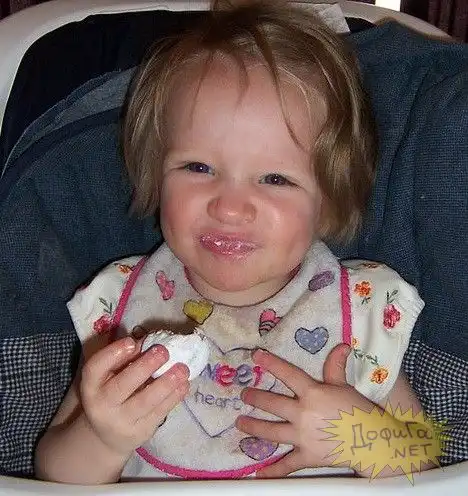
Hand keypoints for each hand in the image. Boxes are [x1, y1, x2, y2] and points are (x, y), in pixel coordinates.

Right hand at [80, 336, 188, 458]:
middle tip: (164, 351)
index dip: (112, 353)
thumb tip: (150, 340)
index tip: (132, 342)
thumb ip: (125, 359)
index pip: (95, 368)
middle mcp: (101, 405)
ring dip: (166, 383)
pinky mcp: (140, 432)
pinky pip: (159, 413)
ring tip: (183, 369)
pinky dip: (174, 397)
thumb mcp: (110, 376)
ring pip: (145, 402)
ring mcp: (121, 422)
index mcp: (91, 385)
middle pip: (122, 385)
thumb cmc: (112, 393)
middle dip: (145, 367)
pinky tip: (184, 384)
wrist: (107, 436)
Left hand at [236, 344, 374, 476]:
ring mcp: (302, 437)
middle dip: (255, 398)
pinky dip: (273, 471)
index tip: (255, 356)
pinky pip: (287, 465)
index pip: (287, 374)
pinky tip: (259, 474)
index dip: (271, 363)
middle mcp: (302, 414)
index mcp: (312, 393)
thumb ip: (336, 366)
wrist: (372, 442)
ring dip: (253, 427)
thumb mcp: (344, 385)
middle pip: (272, 404)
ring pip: (272, 431)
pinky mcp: (307, 456)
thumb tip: (342, 345)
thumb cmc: (357, 410)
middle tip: (243, 395)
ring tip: (240, 424)